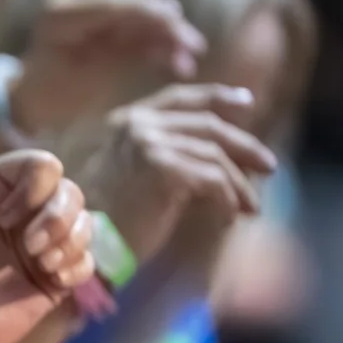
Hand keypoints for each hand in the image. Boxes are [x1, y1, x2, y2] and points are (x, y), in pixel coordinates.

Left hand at [0, 123, 96, 342]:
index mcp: (0, 188)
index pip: (43, 166)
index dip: (35, 190)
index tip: (4, 220)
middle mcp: (26, 209)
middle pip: (72, 192)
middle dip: (57, 219)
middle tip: (28, 249)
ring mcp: (43, 241)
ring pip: (86, 223)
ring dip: (69, 243)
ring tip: (40, 265)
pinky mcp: (56, 273)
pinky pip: (88, 259)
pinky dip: (76, 267)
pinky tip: (52, 282)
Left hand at [3, 0, 205, 139]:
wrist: (36, 95)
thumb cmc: (57, 95)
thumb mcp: (93, 79)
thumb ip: (129, 47)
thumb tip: (172, 14)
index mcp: (59, 13)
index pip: (118, 5)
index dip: (157, 18)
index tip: (188, 38)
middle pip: (132, 4)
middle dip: (166, 28)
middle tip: (195, 48)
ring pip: (137, 10)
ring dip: (164, 33)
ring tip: (187, 57)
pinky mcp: (97, 0)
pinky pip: (132, 14)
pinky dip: (152, 35)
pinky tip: (174, 56)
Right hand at [62, 84, 276, 266]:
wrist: (74, 246)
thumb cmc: (95, 223)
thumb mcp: (123, 177)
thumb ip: (154, 157)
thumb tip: (206, 157)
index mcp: (125, 122)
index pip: (180, 99)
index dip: (217, 97)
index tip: (246, 103)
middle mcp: (137, 125)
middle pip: (207, 126)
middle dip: (244, 145)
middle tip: (268, 165)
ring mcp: (150, 143)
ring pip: (215, 157)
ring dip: (239, 185)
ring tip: (252, 207)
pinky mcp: (164, 168)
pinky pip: (213, 180)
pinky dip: (229, 200)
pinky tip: (232, 217)